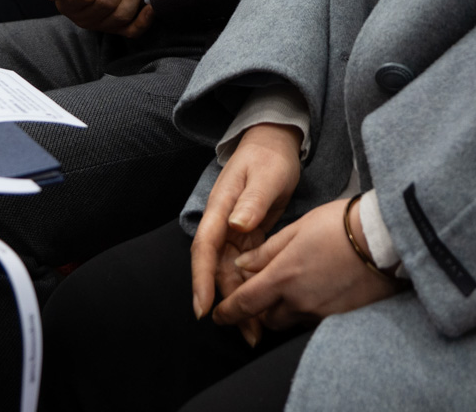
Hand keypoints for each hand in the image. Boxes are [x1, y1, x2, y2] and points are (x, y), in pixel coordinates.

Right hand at [191, 123, 301, 343]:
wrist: (274, 143)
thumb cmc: (269, 157)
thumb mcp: (266, 175)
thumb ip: (252, 200)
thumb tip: (237, 225)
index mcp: (220, 208)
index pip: (204, 248)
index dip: (201, 279)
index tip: (203, 308)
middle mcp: (222, 223)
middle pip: (217, 269)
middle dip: (226, 302)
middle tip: (245, 333)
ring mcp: (232, 231)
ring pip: (231, 273)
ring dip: (241, 300)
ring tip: (256, 331)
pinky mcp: (246, 236)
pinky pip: (245, 267)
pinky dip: (251, 287)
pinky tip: (261, 307)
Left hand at [213, 197, 398, 333]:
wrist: (385, 237)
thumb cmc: (340, 224)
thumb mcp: (298, 228)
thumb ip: (267, 251)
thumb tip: (243, 265)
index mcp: (283, 277)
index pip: (245, 304)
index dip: (228, 313)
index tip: (219, 316)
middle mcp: (299, 301)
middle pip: (268, 319)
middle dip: (259, 311)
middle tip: (261, 295)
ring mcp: (322, 312)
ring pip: (291, 321)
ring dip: (284, 310)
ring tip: (292, 289)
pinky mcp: (341, 317)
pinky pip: (314, 320)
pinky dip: (307, 309)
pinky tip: (317, 291)